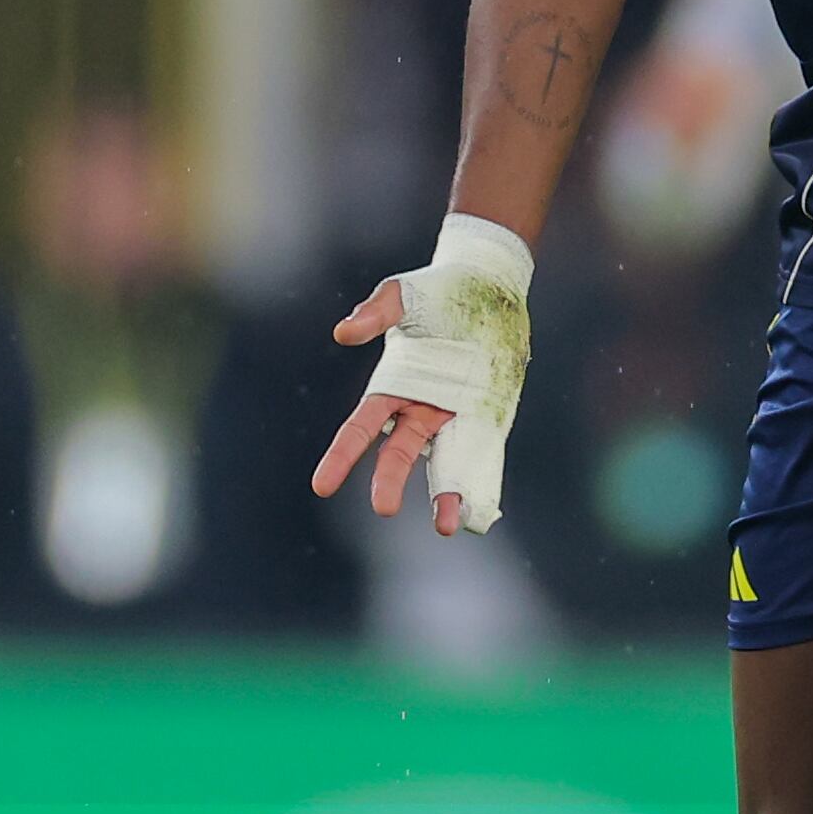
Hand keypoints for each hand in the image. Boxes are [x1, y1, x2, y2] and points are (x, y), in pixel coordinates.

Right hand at [306, 215, 532, 534]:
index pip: (360, 429)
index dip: (341, 456)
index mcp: (393, 387)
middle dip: (388, 481)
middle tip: (383, 508)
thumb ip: (375, 312)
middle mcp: (420, 410)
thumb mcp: (403, 295)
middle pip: (398, 454)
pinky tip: (479, 511)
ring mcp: (454, 418)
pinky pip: (481, 458)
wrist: (490, 286)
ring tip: (446, 528)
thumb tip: (343, 333)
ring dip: (443, 496)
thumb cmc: (438, 289)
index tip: (321, 486)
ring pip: (442, 466)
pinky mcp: (487, 419)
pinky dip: (479, 484)